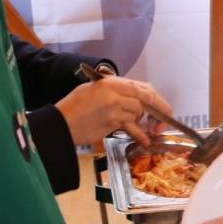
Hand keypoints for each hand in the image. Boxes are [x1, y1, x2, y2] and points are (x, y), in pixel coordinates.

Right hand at [54, 75, 171, 145]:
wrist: (60, 124)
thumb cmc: (73, 106)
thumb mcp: (93, 89)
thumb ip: (114, 90)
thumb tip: (134, 96)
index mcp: (111, 82)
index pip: (141, 87)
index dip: (155, 97)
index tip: (160, 106)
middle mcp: (114, 93)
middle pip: (145, 98)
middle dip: (158, 110)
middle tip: (162, 121)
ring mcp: (114, 108)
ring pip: (137, 113)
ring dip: (139, 121)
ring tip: (137, 126)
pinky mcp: (112, 122)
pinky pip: (131, 127)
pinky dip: (140, 134)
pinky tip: (146, 140)